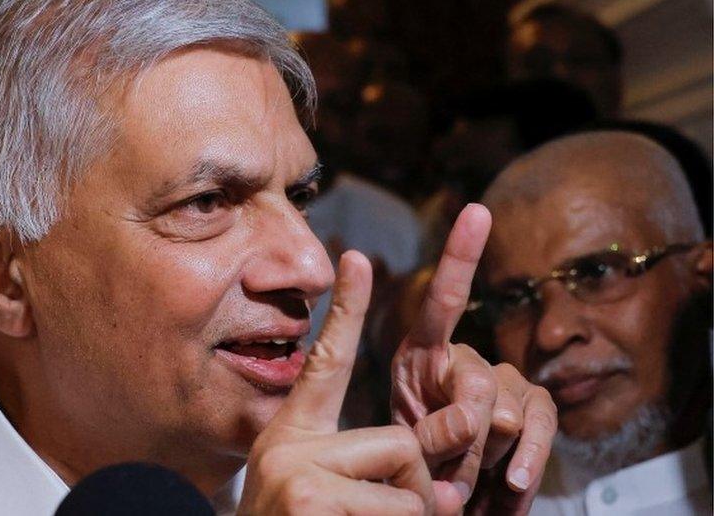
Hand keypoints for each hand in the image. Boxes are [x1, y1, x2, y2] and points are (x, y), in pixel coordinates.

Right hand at [239, 252, 458, 515]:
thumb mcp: (330, 494)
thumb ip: (386, 473)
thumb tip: (455, 476)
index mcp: (294, 434)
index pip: (326, 360)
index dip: (347, 308)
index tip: (358, 254)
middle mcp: (289, 447)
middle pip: (403, 445)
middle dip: (419, 490)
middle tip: (383, 514)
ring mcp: (297, 480)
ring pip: (414, 494)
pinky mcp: (310, 506)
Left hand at [390, 204, 556, 512]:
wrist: (442, 498)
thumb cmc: (412, 467)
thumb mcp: (404, 446)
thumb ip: (429, 431)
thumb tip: (477, 418)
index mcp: (422, 353)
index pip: (444, 301)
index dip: (462, 256)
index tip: (477, 211)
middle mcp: (465, 357)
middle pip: (478, 379)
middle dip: (461, 433)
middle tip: (444, 468)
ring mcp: (505, 381)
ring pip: (508, 408)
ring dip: (487, 456)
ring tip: (467, 483)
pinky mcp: (534, 409)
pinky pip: (542, 423)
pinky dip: (530, 457)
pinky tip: (513, 484)